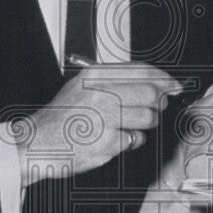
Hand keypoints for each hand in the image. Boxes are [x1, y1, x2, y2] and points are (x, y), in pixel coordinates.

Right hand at [16, 63, 180, 185]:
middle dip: (159, 104)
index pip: (142, 70)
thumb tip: (155, 82)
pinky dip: (130, 141)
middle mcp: (101, 93)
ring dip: (144, 124)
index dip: (164, 78)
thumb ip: (114, 81)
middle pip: (151, 94)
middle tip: (156, 108)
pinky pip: (135, 140)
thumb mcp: (82, 86)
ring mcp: (105, 119)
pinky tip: (113, 139)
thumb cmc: (62, 117)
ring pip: (148, 118)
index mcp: (95, 76)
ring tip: (126, 125)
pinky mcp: (108, 142)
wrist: (38, 143)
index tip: (174, 86)